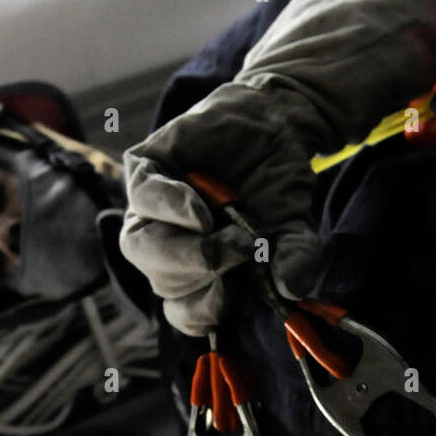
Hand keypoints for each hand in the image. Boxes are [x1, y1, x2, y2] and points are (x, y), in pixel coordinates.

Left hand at [118, 81, 324, 334]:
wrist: (275, 123)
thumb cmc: (277, 186)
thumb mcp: (294, 227)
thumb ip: (296, 259)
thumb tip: (292, 289)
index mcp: (199, 274)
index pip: (184, 311)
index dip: (201, 311)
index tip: (226, 297)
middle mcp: (168, 248)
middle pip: (162, 282)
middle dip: (200, 270)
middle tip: (239, 250)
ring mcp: (151, 212)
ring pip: (139, 246)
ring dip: (178, 249)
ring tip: (214, 229)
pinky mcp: (145, 171)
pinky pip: (142, 197)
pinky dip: (169, 207)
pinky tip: (198, 209)